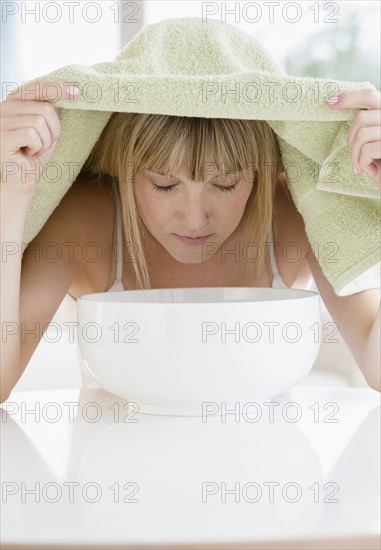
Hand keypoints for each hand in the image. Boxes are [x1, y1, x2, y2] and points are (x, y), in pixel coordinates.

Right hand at [0, 80, 79, 194]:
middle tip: (43, 145)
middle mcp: (3, 107)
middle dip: (54, 131)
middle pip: (45, 108)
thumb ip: (49, 114)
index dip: (57, 88)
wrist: (19, 182)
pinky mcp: (1, 136)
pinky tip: (27, 154)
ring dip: (44, 142)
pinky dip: (37, 147)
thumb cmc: (31, 158)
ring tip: (33, 150)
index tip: (76, 92)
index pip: (36, 87)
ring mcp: (0, 121)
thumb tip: (65, 96)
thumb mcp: (45, 133)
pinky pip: (32, 134)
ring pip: (40, 122)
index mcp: (13, 102)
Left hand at [326, 89, 380, 188]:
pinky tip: (370, 171)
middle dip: (350, 139)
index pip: (370, 96)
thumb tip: (337, 107)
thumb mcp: (373, 141)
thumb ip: (367, 125)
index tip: (330, 102)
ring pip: (362, 134)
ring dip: (355, 155)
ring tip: (361, 166)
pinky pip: (367, 150)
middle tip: (354, 155)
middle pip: (361, 117)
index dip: (349, 98)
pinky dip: (363, 163)